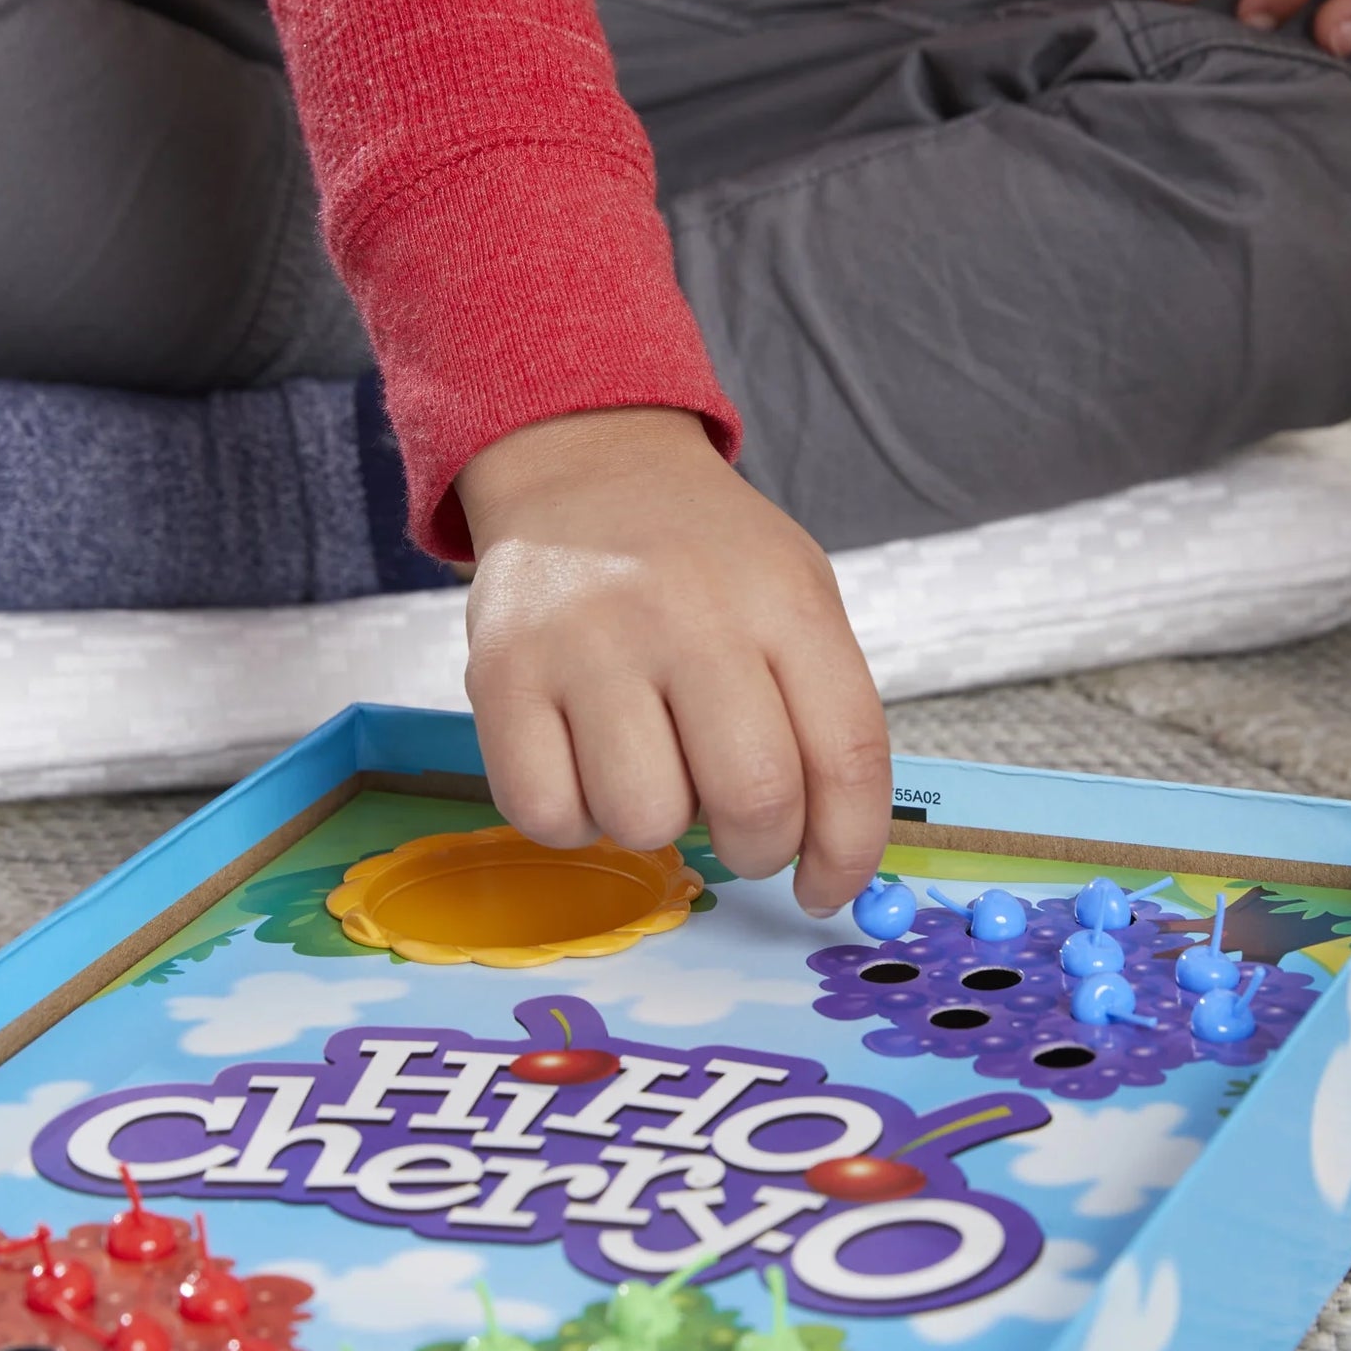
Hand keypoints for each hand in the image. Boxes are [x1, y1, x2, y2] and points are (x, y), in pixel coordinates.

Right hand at [455, 406, 891, 914]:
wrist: (581, 463)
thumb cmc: (699, 554)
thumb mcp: (791, 593)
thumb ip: (825, 714)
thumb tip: (830, 861)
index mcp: (782, 597)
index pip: (847, 755)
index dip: (848, 849)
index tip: (825, 886)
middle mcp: (687, 613)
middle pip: (754, 800)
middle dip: (757, 850)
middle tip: (738, 830)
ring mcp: (587, 640)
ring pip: (643, 819)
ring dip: (654, 824)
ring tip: (649, 763)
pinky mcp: (502, 671)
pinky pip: (544, 812)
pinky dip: (571, 818)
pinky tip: (583, 766)